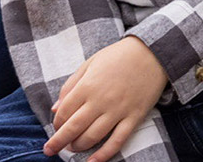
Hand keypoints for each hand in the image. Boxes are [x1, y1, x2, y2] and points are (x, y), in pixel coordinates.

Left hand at [46, 37, 167, 161]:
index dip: (57, 123)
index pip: (65, 112)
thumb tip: (55, 109)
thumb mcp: (90, 64)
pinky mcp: (134, 117)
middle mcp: (101, 100)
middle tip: (50, 150)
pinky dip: (104, 154)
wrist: (152, 52)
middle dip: (58, 142)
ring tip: (72, 149)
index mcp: (88, 85)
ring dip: (78, 146)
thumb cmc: (118, 56)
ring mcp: (118, 110)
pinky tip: (93, 161)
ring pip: (93, 136)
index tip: (56, 127)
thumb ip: (71, 86)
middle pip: (74, 128)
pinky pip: (118, 140)